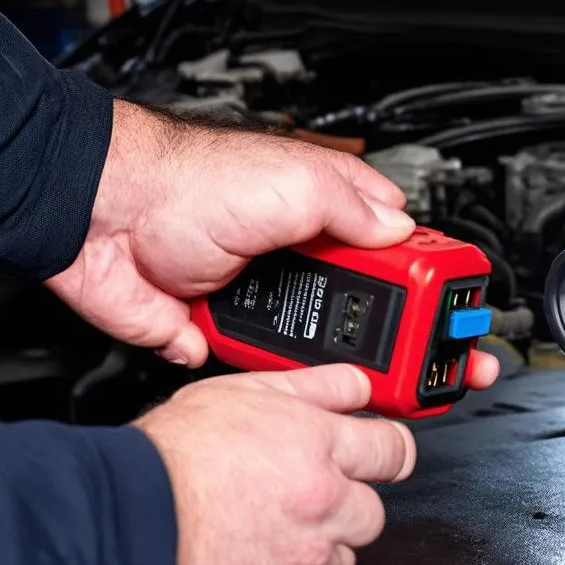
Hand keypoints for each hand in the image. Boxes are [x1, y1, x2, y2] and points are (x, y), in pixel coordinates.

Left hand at [47, 100, 498, 387]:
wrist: (103, 220)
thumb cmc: (186, 182)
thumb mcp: (292, 180)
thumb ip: (354, 206)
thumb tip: (401, 226)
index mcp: (331, 213)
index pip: (402, 249)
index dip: (435, 280)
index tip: (461, 310)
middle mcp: (307, 255)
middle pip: (376, 305)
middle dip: (407, 336)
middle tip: (440, 364)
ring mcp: (274, 297)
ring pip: (330, 343)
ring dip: (351, 362)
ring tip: (386, 384)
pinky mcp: (236, 333)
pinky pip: (275, 366)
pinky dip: (287, 376)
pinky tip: (313, 383)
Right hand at [135, 363, 412, 564]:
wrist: (113, 536)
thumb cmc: (162, 465)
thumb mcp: (238, 394)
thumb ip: (312, 388)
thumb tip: (357, 387)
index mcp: (317, 447)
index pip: (394, 450)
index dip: (386, 453)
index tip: (379, 459)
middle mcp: (323, 505)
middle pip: (372, 512)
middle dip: (344, 507)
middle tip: (297, 502)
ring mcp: (305, 564)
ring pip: (341, 562)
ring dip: (315, 552)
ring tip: (261, 538)